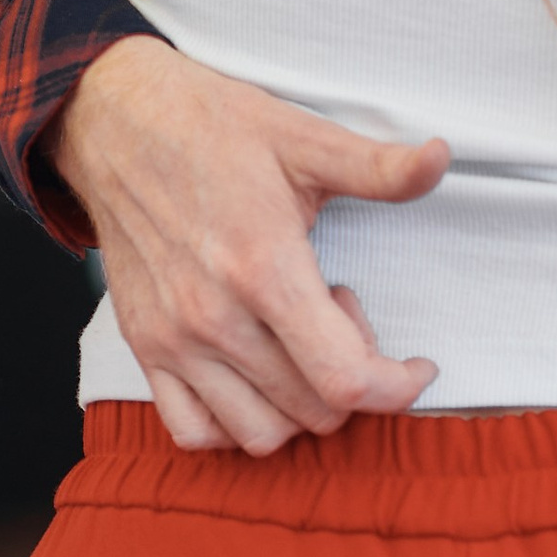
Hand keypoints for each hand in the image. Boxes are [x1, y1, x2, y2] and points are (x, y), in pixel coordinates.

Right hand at [48, 36, 448, 456]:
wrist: (115, 123)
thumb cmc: (213, 127)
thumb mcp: (305, 138)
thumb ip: (378, 167)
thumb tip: (441, 159)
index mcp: (263, 267)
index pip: (345, 379)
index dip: (398, 388)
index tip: (417, 366)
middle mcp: (214, 317)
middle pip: (313, 411)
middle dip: (354, 377)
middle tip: (344, 310)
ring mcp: (172, 340)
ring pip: (259, 433)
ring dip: (300, 402)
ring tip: (298, 334)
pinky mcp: (143, 348)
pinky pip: (193, 430)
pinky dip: (236, 423)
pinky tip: (258, 370)